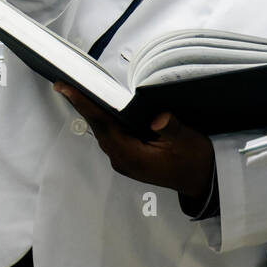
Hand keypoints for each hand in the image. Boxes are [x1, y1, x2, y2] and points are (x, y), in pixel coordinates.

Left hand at [53, 82, 214, 196]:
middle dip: (82, 105)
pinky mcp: (129, 158)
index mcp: (132, 156)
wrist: (200, 181)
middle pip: (98, 128)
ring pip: (103, 132)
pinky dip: (105, 121)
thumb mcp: (187, 141)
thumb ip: (171, 128)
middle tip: (66, 85)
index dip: (84, 105)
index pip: (103, 125)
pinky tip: (105, 110)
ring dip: (93, 113)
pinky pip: (112, 136)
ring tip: (80, 92)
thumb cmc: (194, 162)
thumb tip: (157, 118)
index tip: (66, 89)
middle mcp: (122, 159)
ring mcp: (124, 160)